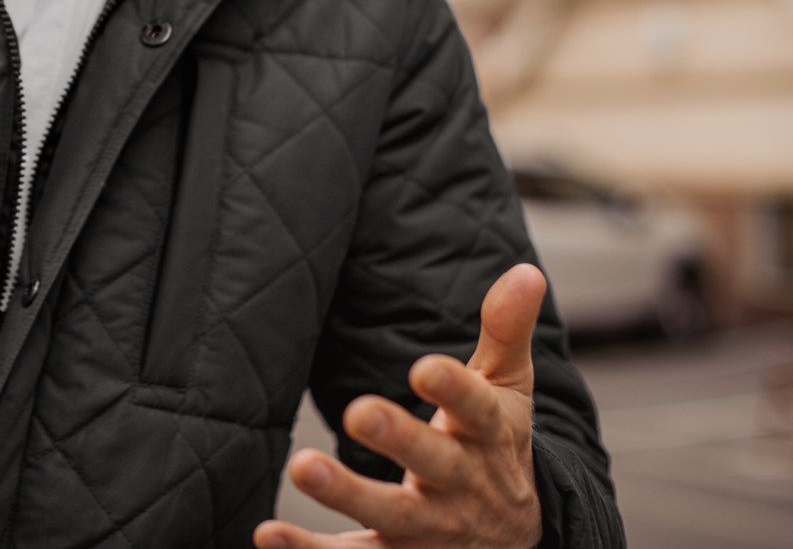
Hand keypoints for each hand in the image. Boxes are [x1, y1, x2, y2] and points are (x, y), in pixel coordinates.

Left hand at [254, 264, 546, 548]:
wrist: (518, 540)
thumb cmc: (496, 445)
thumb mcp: (508, 390)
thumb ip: (506, 331)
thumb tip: (526, 270)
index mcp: (487, 433)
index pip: (475, 408)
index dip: (452, 388)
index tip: (424, 367)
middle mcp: (461, 482)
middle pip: (433, 462)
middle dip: (399, 438)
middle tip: (359, 410)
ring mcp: (430, 526)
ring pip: (391, 515)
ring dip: (346, 494)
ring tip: (301, 466)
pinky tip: (267, 533)